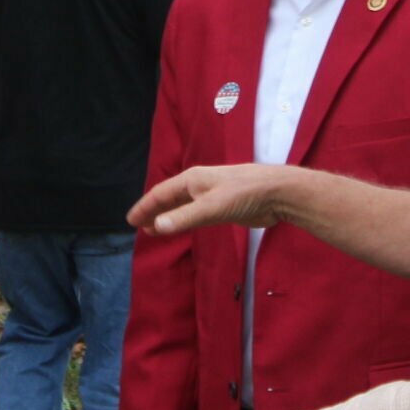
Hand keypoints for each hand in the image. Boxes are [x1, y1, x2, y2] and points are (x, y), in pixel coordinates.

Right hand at [127, 164, 284, 236]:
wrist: (277, 193)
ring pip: (182, 206)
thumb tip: (156, 227)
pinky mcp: (224, 206)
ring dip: (168, 217)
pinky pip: (196, 213)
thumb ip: (184, 218)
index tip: (131, 221)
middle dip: (153, 211)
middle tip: (138, 226)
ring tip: (154, 229)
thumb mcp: (211, 207)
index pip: (161, 193)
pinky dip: (184, 220)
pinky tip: (182, 226)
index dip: (145, 207)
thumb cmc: (244, 194)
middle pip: (170, 198)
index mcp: (192, 179)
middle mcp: (199, 184)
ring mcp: (211, 195)